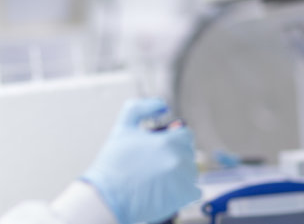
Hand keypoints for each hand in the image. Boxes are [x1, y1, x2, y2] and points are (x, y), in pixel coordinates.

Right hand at [81, 98, 200, 223]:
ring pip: (191, 172)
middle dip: (175, 156)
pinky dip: (184, 192)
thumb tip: (164, 107)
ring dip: (179, 174)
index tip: (161, 148)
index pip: (186, 135)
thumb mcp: (123, 127)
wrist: (108, 197)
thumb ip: (142, 108)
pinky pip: (194, 191)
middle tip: (155, 165)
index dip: (174, 139)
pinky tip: (166, 191)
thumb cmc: (113, 164)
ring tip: (157, 179)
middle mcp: (180, 159)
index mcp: (168, 141)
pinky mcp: (184, 197)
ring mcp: (184, 179)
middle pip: (189, 153)